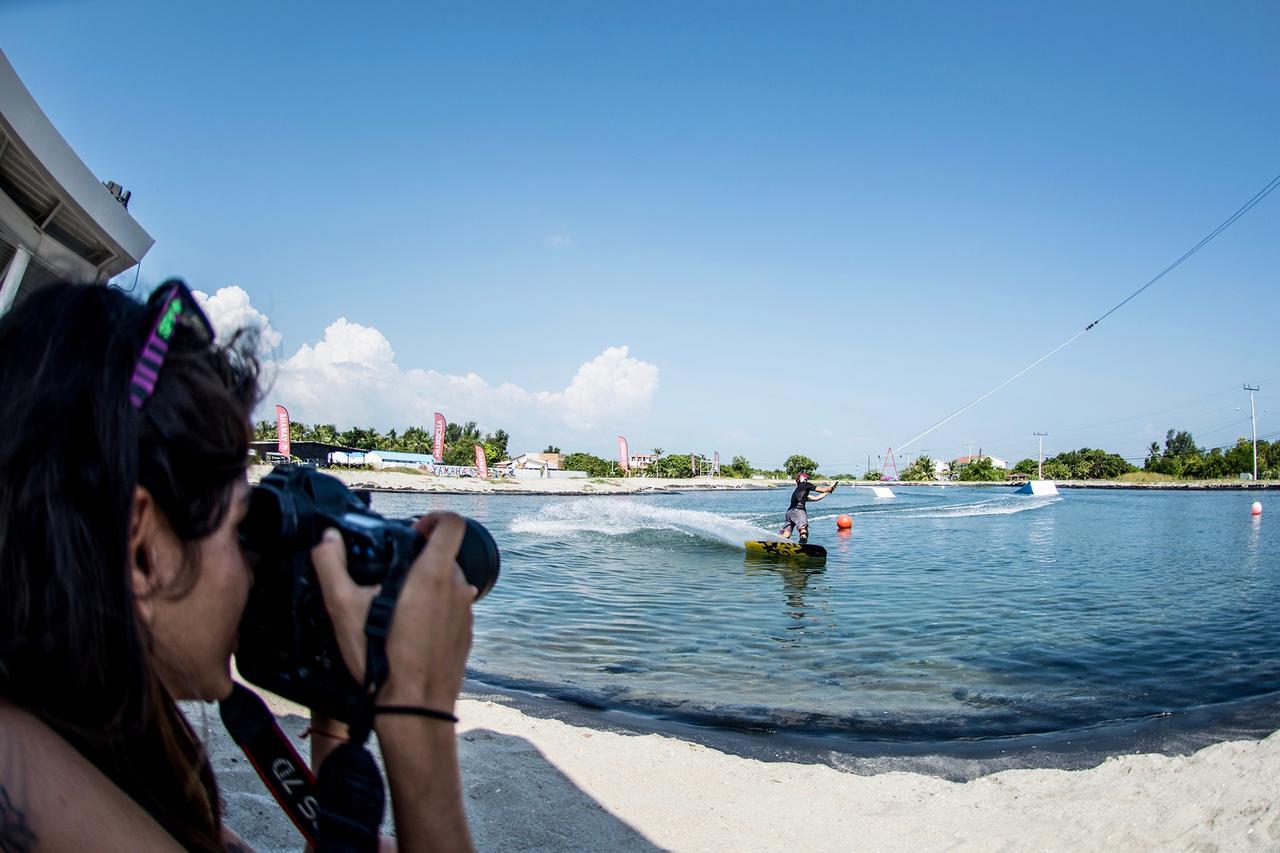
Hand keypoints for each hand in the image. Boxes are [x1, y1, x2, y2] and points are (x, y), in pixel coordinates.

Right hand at [311, 513, 476, 713]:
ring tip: (394, 611)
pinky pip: (452, 611)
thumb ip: (331, 566)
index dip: (434, 518)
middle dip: (419, 560)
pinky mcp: (466, 635)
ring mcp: (466, 613)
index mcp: (434, 574)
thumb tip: (327, 540)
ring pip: (448, 584)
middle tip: (389, 578)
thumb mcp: (344, 610)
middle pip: (445, 556)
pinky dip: (434, 613)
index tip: (413, 530)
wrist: (414, 709)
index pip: (452, 523)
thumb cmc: (381, 659)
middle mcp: (458, 588)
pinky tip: (408, 634)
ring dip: (426, 588)